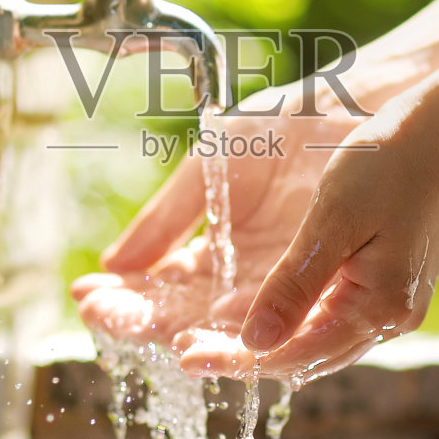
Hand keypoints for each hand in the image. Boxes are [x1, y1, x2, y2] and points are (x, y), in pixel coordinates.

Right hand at [70, 79, 367, 358]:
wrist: (354, 105)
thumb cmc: (281, 128)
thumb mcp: (212, 169)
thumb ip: (166, 219)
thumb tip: (112, 267)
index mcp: (212, 254)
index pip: (157, 291)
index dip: (121, 298)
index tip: (85, 298)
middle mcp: (244, 282)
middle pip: (183, 318)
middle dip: (140, 320)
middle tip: (103, 319)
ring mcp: (282, 288)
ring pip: (226, 329)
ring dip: (188, 333)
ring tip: (155, 332)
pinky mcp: (322, 287)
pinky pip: (282, 321)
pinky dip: (247, 329)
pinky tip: (209, 326)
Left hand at [177, 91, 438, 382]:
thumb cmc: (391, 161)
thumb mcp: (333, 220)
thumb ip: (293, 285)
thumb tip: (252, 342)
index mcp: (377, 307)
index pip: (292, 354)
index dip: (234, 359)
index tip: (184, 354)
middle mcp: (388, 319)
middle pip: (301, 357)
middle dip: (240, 356)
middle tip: (182, 348)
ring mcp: (391, 304)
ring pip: (314, 341)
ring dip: (261, 341)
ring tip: (206, 336)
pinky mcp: (386, 284)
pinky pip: (328, 317)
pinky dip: (288, 319)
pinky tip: (254, 311)